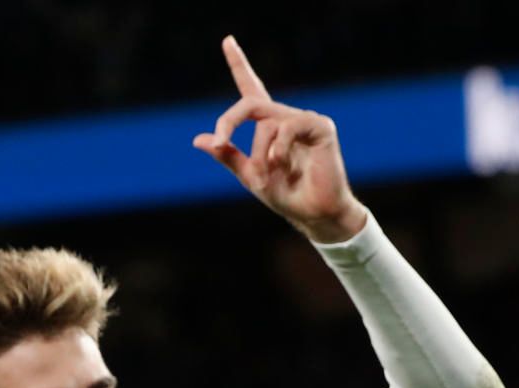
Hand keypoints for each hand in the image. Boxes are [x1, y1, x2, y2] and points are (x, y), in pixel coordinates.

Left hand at [192, 35, 367, 243]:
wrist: (315, 215)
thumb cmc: (287, 196)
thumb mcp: (250, 176)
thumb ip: (228, 156)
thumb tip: (199, 140)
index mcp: (268, 126)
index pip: (251, 89)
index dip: (239, 64)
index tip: (227, 40)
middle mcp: (285, 117)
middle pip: (249, 103)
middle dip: (229, 121)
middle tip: (221, 143)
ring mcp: (303, 119)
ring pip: (265, 123)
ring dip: (260, 155)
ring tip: (269, 177)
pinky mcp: (319, 126)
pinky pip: (286, 127)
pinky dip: (278, 149)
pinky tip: (282, 165)